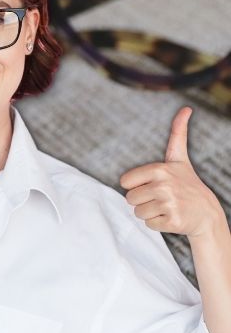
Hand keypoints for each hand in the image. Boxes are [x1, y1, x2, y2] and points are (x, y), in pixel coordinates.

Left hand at [120, 107, 224, 237]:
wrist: (207, 213)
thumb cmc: (187, 184)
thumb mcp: (180, 159)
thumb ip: (178, 134)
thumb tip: (186, 108)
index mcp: (160, 169)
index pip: (125, 182)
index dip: (136, 185)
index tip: (153, 184)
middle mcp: (164, 185)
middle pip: (129, 198)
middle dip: (142, 201)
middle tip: (161, 198)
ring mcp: (169, 204)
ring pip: (137, 212)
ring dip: (149, 213)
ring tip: (166, 207)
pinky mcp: (172, 221)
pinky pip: (148, 224)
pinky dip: (157, 224)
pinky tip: (171, 217)